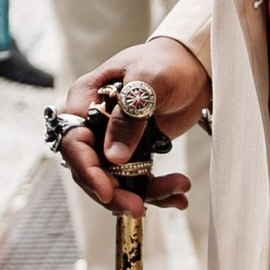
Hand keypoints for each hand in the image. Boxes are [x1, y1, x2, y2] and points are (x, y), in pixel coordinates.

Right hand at [54, 38, 208, 215]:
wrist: (195, 66)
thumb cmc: (166, 62)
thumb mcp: (148, 81)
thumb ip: (128, 117)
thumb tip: (113, 157)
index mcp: (85, 100)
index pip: (74, 142)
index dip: (87, 170)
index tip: (107, 191)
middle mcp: (94, 123)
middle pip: (91, 168)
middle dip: (114, 192)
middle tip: (138, 207)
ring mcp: (114, 139)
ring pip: (115, 180)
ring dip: (143, 194)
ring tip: (177, 192)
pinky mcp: (135, 151)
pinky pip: (138, 179)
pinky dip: (158, 191)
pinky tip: (180, 194)